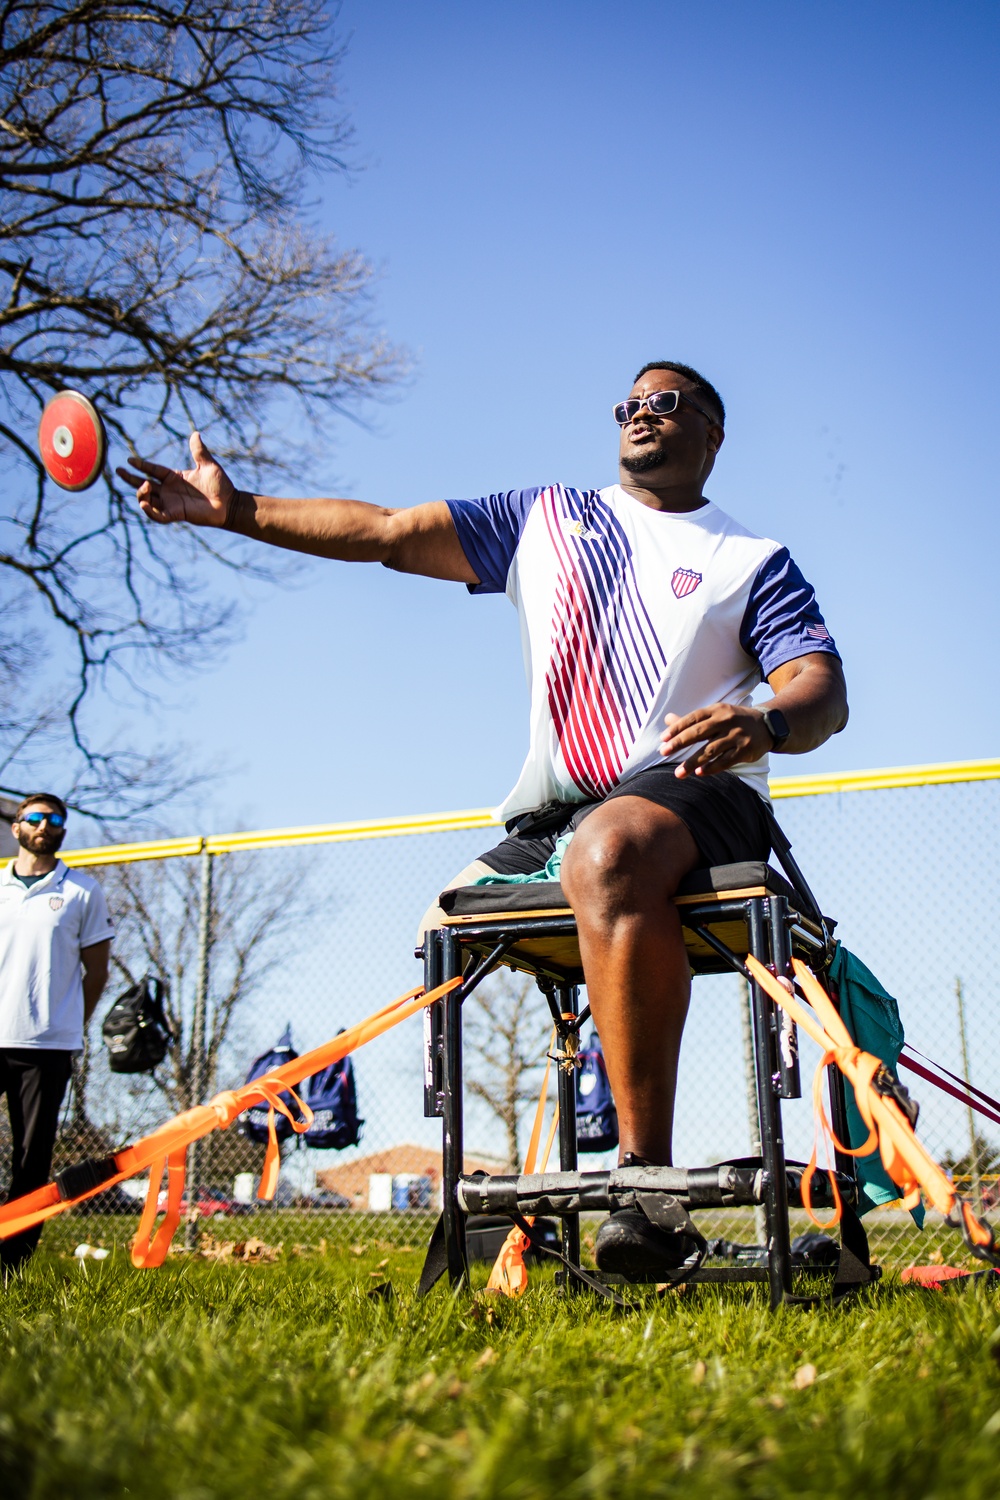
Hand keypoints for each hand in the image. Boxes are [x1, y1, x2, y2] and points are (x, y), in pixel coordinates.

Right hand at [116, 432, 236, 527]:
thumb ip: (199, 450)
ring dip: (141, 493)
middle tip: (118, 471)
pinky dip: (150, 511)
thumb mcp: (208, 464)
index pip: (153, 470)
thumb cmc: (220, 485)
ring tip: (145, 486)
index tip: (129, 460)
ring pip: (147, 500)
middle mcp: (170, 491)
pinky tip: (145, 504)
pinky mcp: (176, 514)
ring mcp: (172, 503)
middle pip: (144, 484)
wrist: (230, 503)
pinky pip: (158, 515)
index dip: (141, 465)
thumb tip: (196, 434)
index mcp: (174, 477)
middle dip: (130, 478)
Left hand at [659, 703, 773, 777]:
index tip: (663, 739)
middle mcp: (726, 720)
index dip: (677, 727)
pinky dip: (711, 768)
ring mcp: (736, 735)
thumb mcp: (716, 714)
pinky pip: (725, 761)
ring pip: (710, 750)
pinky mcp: (744, 749)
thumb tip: (667, 719)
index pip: (693, 718)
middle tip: (663, 752)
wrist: (767, 725)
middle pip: (699, 732)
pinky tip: (699, 773)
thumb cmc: (734, 720)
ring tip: (679, 773)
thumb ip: (692, 720)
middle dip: (680, 743)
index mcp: (716, 710)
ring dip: (692, 762)